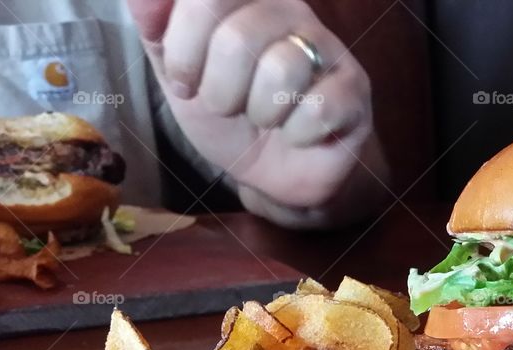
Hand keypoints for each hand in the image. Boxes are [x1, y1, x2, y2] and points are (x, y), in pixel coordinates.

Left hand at [126, 0, 387, 226]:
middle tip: (228, 107)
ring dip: (260, 113)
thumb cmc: (230, 113)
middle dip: (220, 91)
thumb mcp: (179, 73)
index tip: (187, 81)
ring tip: (264, 121)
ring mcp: (329, 47)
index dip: (184, 50)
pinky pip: (318, 107)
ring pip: (281, 70)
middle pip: (238, 38)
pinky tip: (298, 134)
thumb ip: (157, 31)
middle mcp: (290, 9)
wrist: (274, 171)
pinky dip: (296, 134)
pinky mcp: (355, 90)